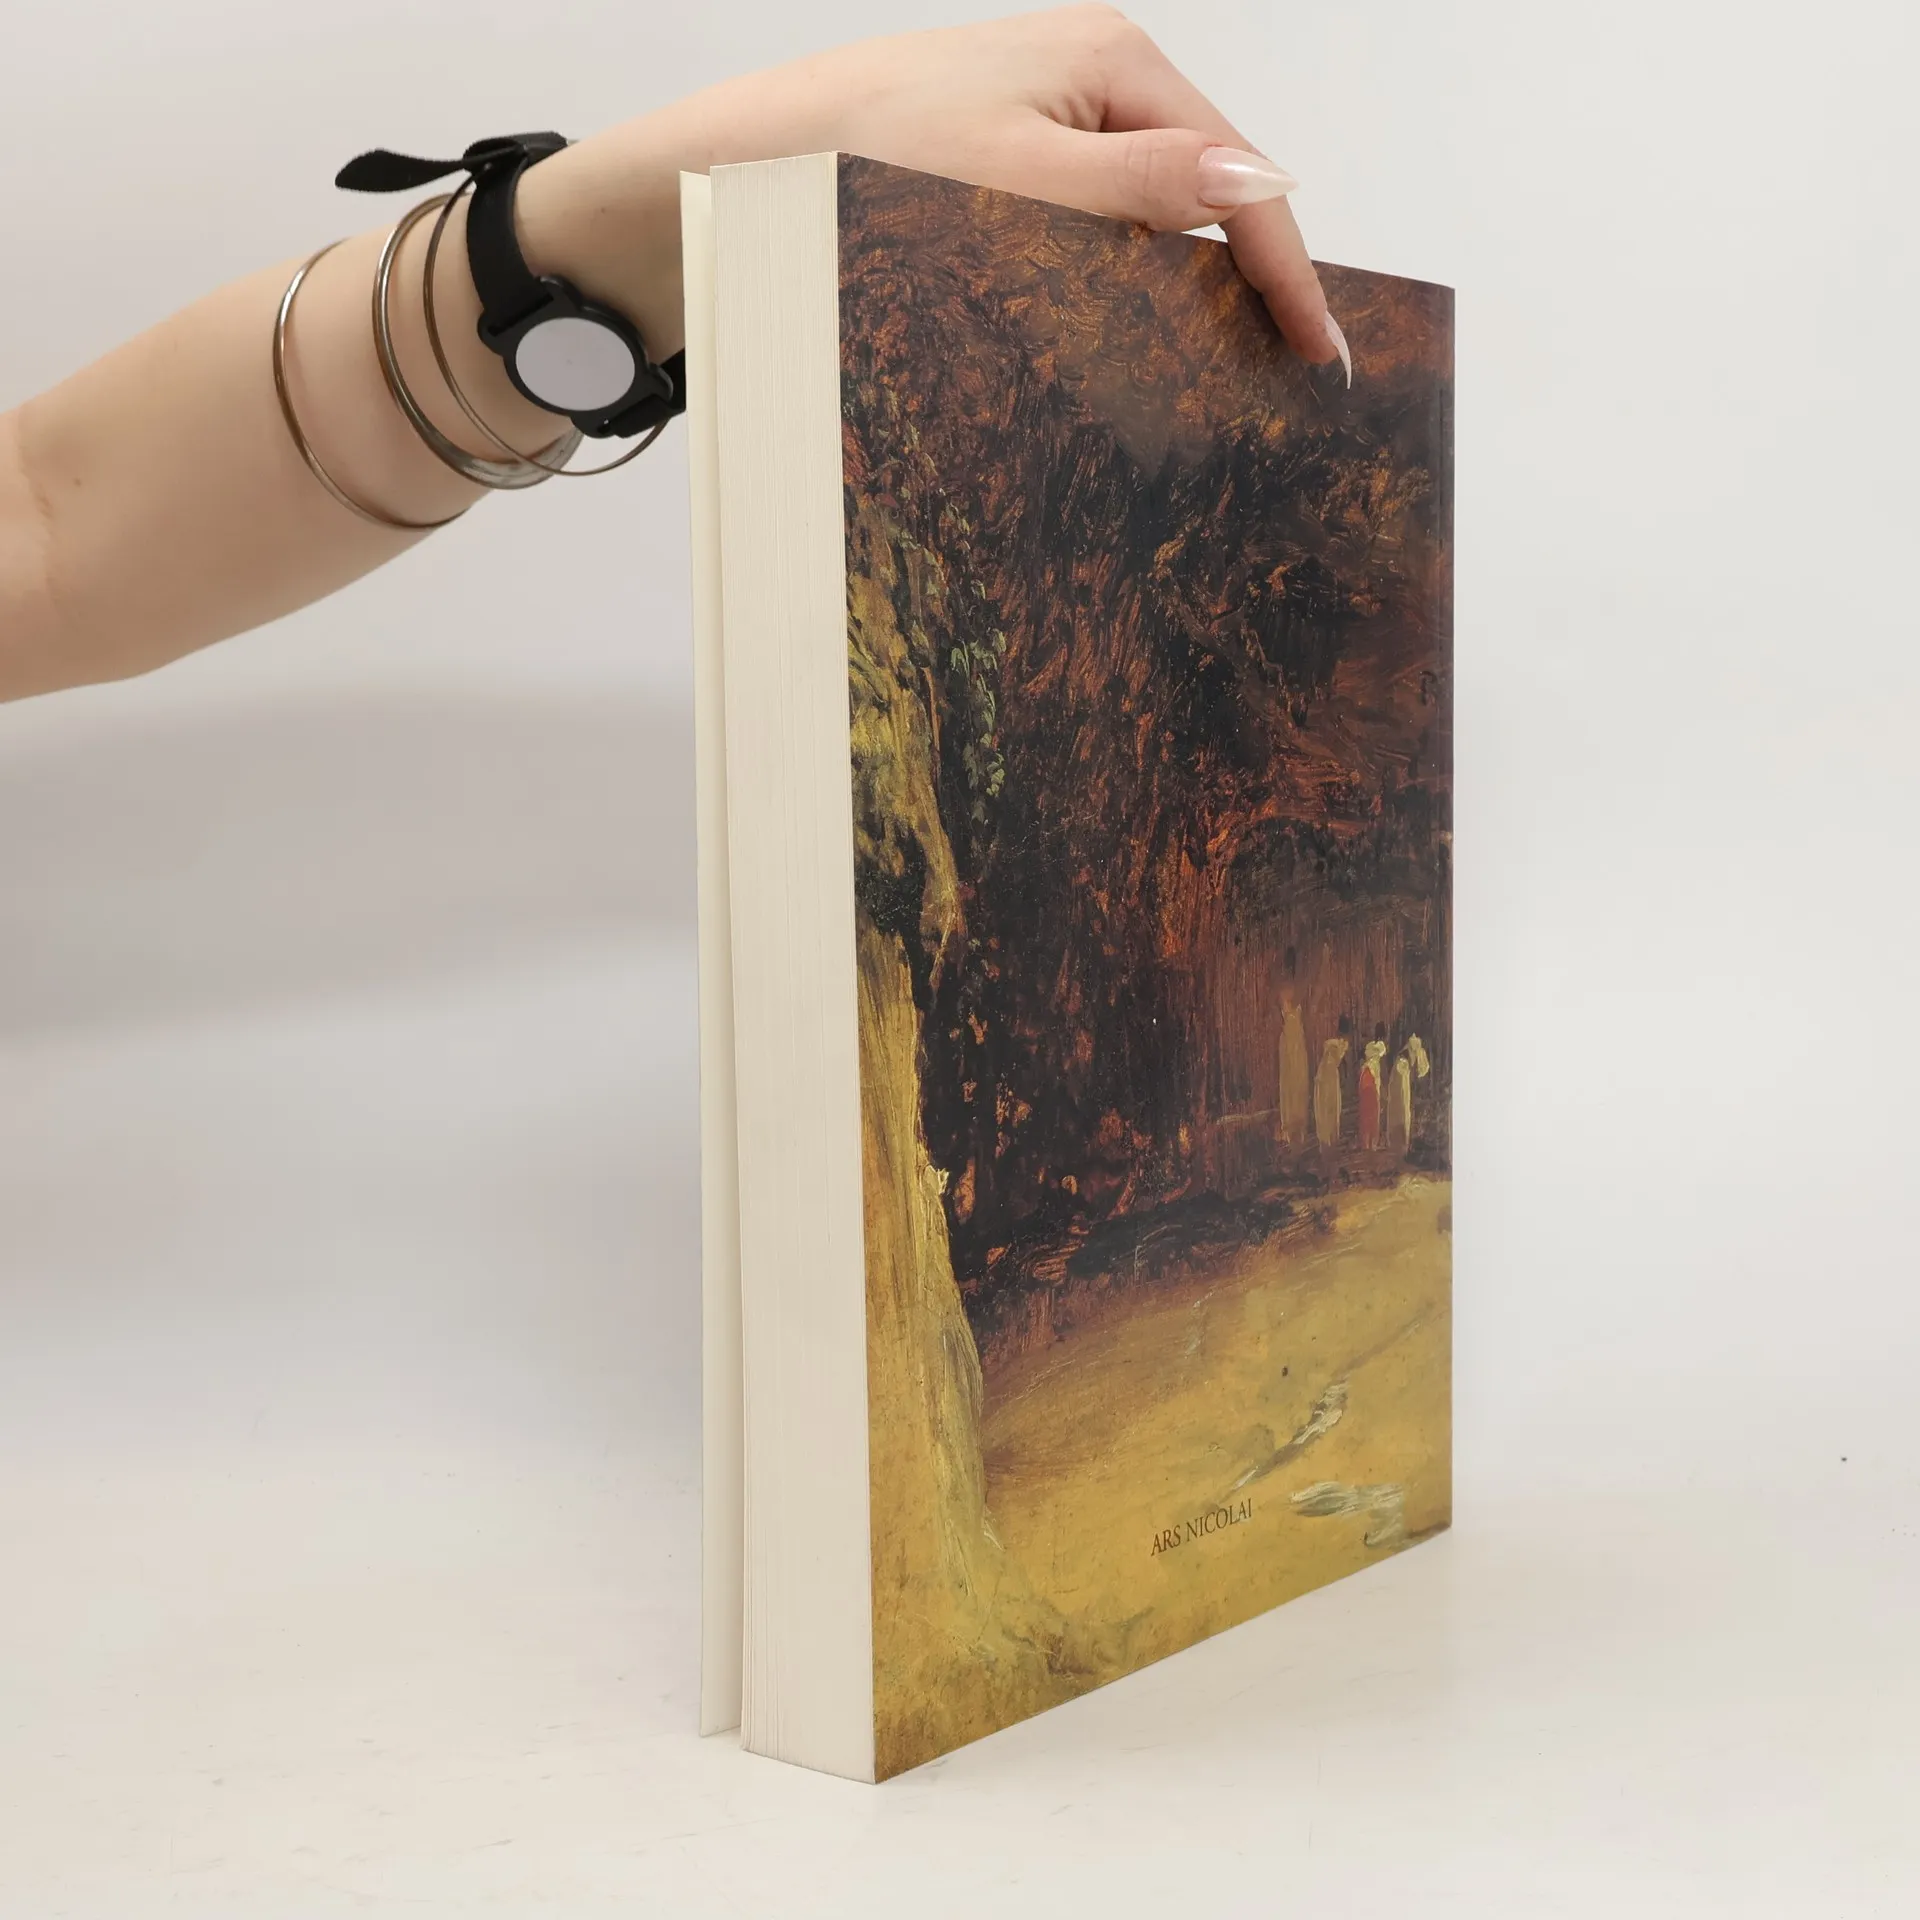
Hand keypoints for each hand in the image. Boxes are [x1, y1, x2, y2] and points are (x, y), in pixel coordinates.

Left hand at [521, 6, 1339, 370]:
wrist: (753, 165)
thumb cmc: (868, 156)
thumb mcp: (1021, 176)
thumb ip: (1145, 187)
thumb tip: (1263, 183)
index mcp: (1114, 61)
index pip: (1236, 173)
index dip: (1285, 268)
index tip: (1320, 354)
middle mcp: (1091, 85)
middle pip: (1201, 198)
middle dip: (1237, 287)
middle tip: (1270, 384)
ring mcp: (1051, 129)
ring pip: (1146, 227)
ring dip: (1171, 300)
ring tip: (1203, 381)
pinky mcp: (1012, 175)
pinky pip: (1092, 239)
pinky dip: (1112, 294)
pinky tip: (1116, 347)